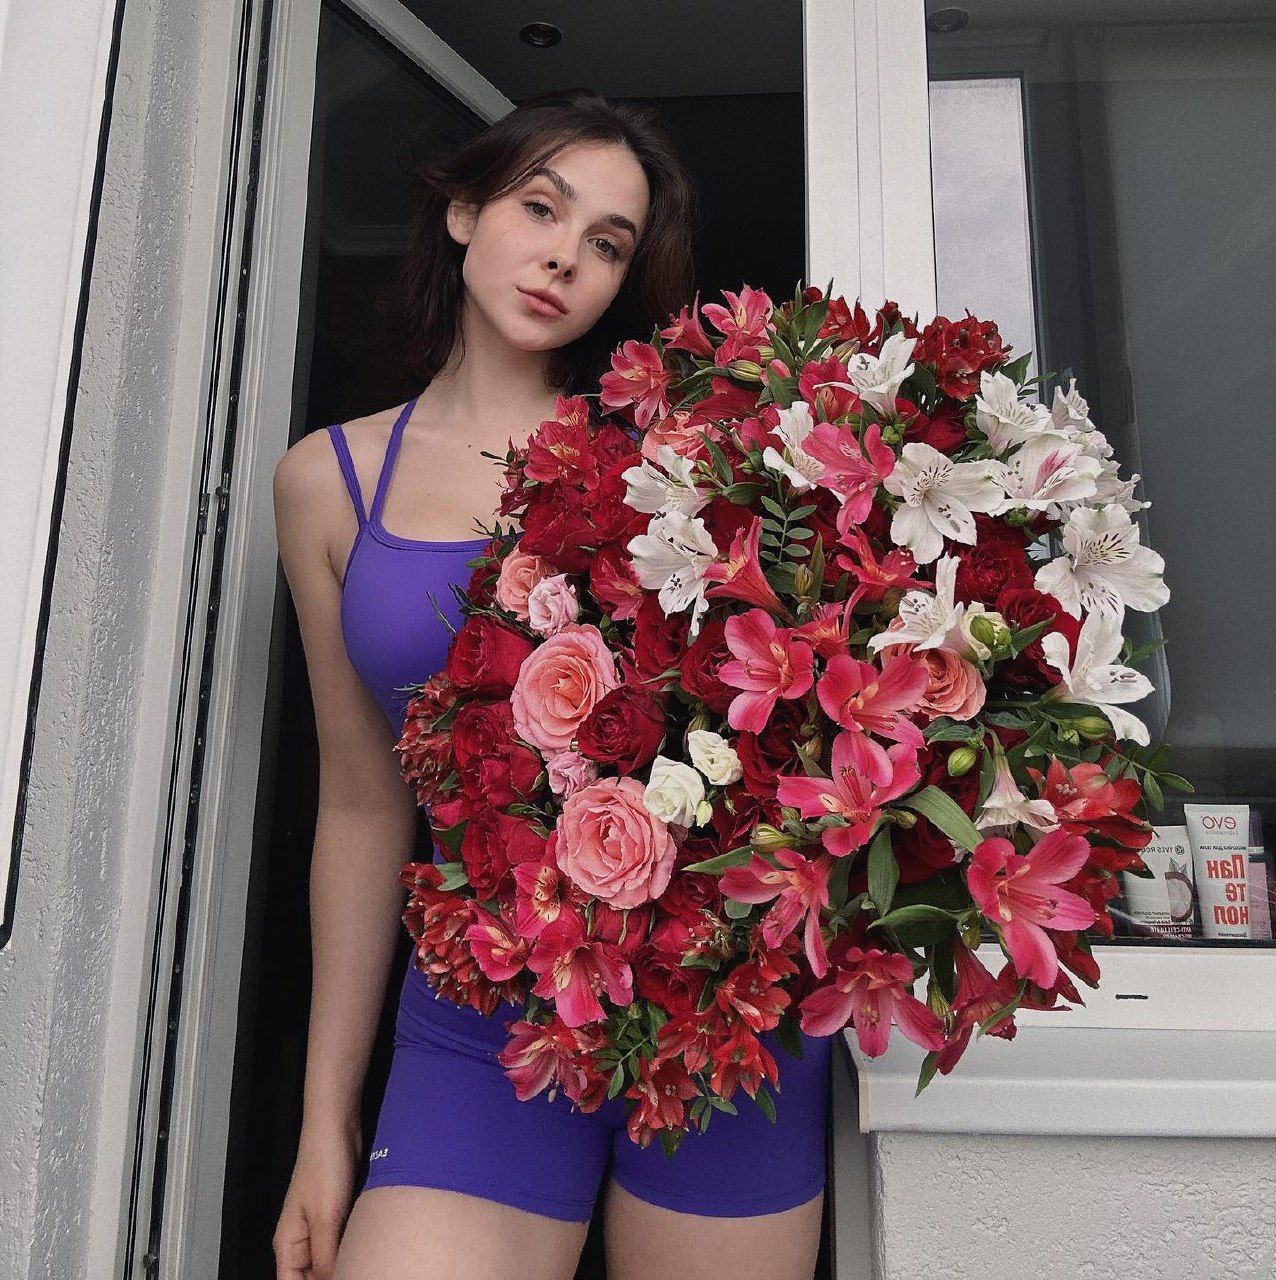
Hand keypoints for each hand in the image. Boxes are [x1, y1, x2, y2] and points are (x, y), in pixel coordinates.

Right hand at [273, 1119, 361, 1279]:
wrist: (338, 1129)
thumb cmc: (324, 1165)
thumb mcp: (326, 1216)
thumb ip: (326, 1256)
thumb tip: (334, 1279)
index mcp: (289, 1245)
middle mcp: (302, 1241)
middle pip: (312, 1278)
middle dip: (333, 1277)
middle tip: (356, 1273)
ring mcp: (320, 1229)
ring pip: (330, 1263)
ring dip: (344, 1265)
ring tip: (362, 1266)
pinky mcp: (338, 1217)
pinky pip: (342, 1245)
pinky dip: (352, 1251)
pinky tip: (366, 1252)